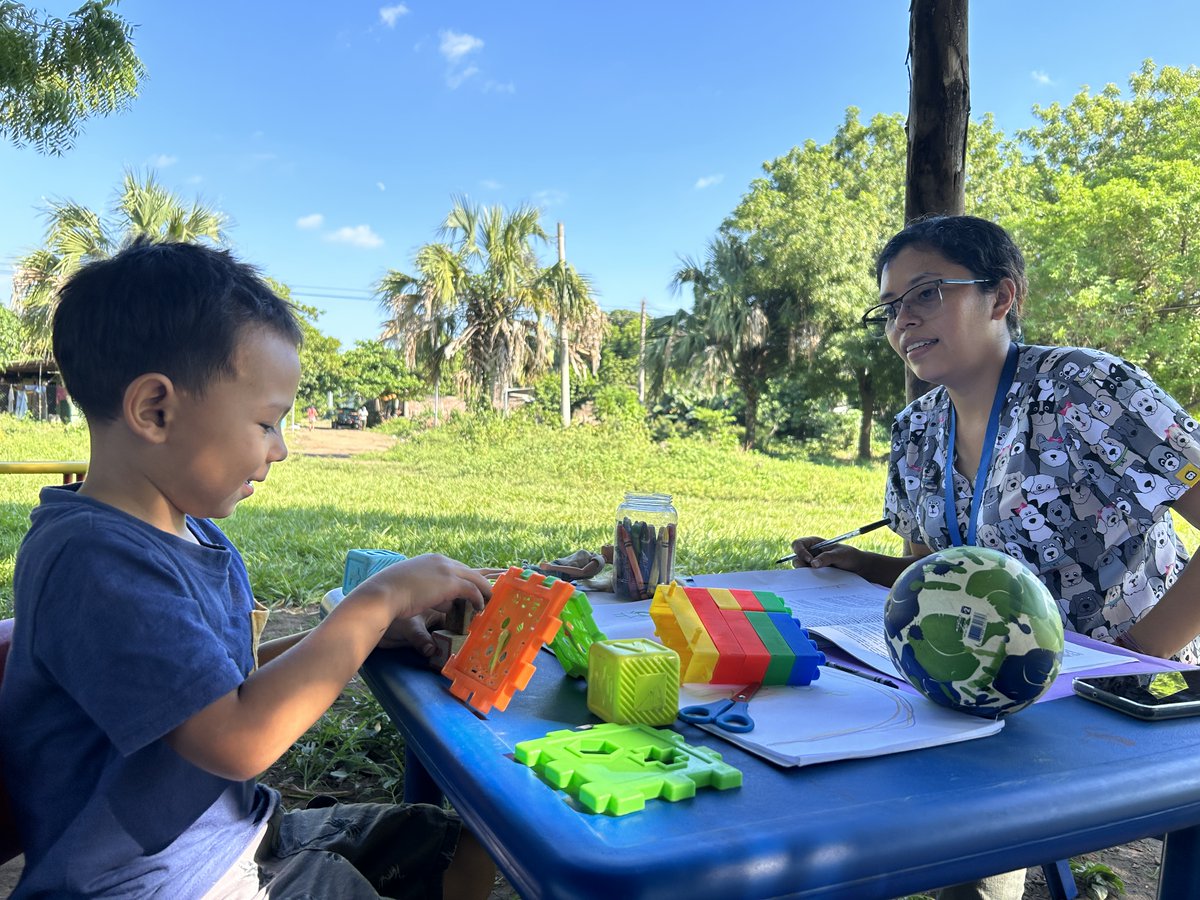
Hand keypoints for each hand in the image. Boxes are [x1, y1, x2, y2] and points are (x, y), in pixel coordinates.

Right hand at [354, 554, 490, 655]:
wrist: (383, 594)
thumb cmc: (390, 594)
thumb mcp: (412, 587)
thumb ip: (429, 591)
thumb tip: (445, 603)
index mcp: (431, 559)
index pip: (454, 567)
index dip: (464, 579)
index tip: (471, 589)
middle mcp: (441, 561)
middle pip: (468, 570)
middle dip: (478, 583)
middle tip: (487, 594)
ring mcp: (447, 570)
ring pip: (475, 579)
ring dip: (484, 591)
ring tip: (489, 602)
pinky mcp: (451, 582)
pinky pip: (473, 590)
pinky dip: (479, 599)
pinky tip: (480, 608)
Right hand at [789, 537, 866, 574]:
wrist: (857, 568)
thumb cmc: (849, 556)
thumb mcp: (840, 554)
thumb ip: (827, 557)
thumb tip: (813, 564)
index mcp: (814, 543)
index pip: (798, 544)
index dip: (800, 551)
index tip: (809, 559)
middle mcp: (810, 554)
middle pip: (796, 557)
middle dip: (800, 564)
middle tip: (809, 570)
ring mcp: (812, 565)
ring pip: (800, 569)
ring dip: (805, 573)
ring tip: (817, 576)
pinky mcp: (815, 575)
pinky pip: (808, 577)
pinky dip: (811, 580)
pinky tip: (818, 582)